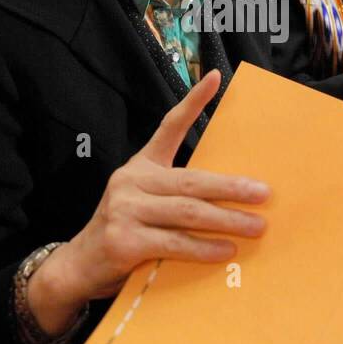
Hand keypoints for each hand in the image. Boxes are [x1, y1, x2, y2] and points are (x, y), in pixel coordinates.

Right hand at [27, 72, 268, 333]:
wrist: (79, 266)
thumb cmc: (124, 232)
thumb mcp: (144, 203)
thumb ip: (175, 196)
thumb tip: (231, 199)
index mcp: (140, 166)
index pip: (169, 127)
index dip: (193, 102)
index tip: (215, 77)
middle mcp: (131, 181)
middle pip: (191, 181)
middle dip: (231, 187)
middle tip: (263, 194)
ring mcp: (125, 209)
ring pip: (188, 213)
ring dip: (227, 221)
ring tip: (256, 227)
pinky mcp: (124, 240)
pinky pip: (174, 243)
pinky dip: (204, 248)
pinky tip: (226, 250)